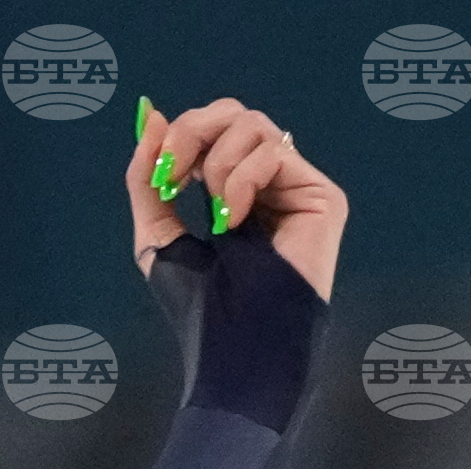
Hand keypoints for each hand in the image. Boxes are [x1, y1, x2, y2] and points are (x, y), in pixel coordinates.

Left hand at [128, 97, 346, 300]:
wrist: (237, 352)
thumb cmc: (202, 311)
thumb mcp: (158, 237)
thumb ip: (148, 181)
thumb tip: (150, 116)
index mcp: (235, 192)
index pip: (213, 130)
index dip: (182, 137)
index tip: (161, 175)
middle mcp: (270, 185)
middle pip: (234, 114)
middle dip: (193, 134)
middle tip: (173, 176)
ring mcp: (298, 189)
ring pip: (254, 125)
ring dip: (219, 165)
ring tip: (218, 217)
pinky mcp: (323, 197)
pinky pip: (274, 152)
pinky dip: (243, 180)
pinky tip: (237, 221)